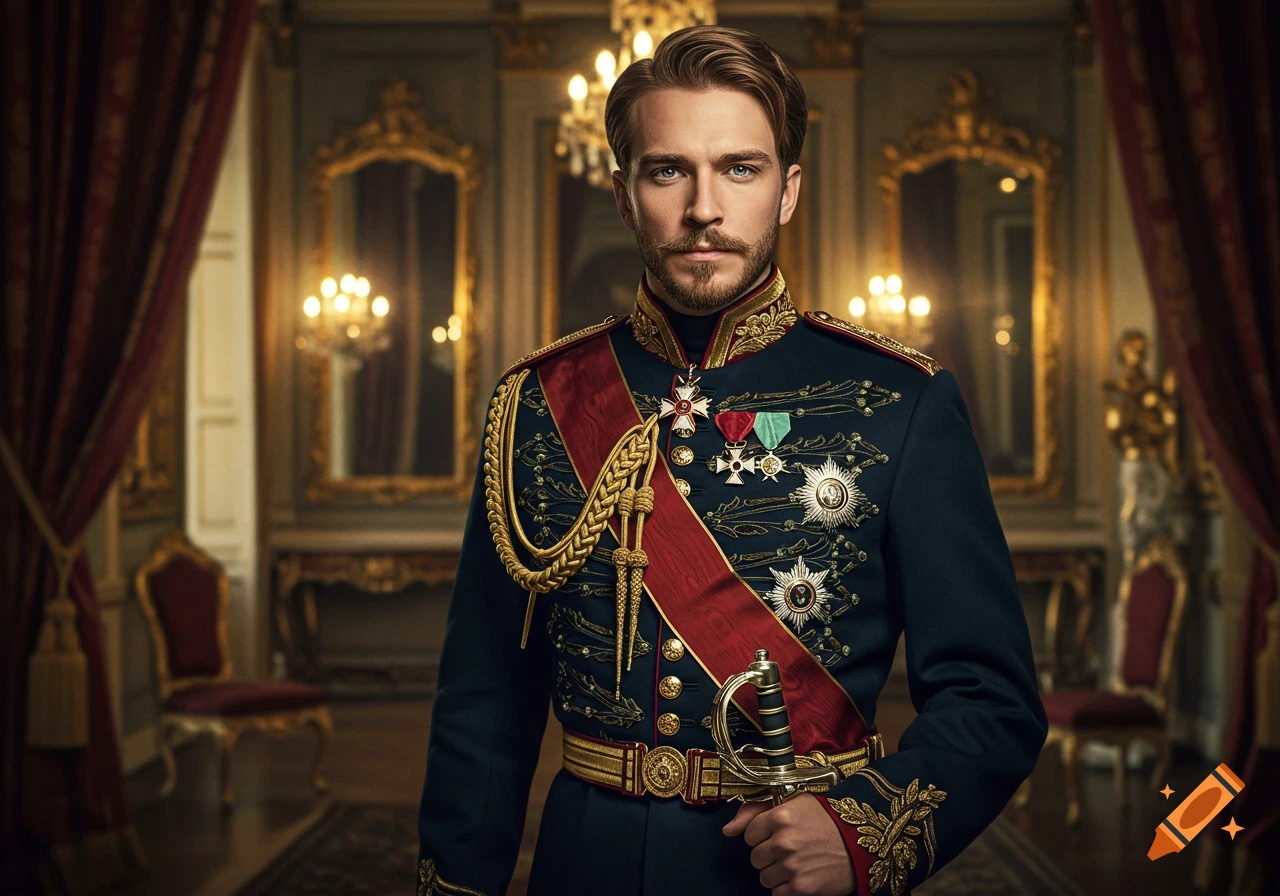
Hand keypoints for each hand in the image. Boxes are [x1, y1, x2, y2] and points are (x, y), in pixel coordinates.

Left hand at [722, 793, 854, 895]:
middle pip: (755, 857)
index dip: (763, 835)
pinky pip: (776, 893)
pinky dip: (786, 888)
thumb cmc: (827, 819)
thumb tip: (727, 830)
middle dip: (769, 855)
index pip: (749, 834)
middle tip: (789, 850)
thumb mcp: (793, 802)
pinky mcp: (802, 888)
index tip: (778, 834)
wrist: (861, 841)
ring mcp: (792, 866)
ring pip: (764, 877)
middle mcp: (783, 842)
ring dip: (777, 872)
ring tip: (797, 863)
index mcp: (780, 817)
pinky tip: (801, 876)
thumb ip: (755, 812)